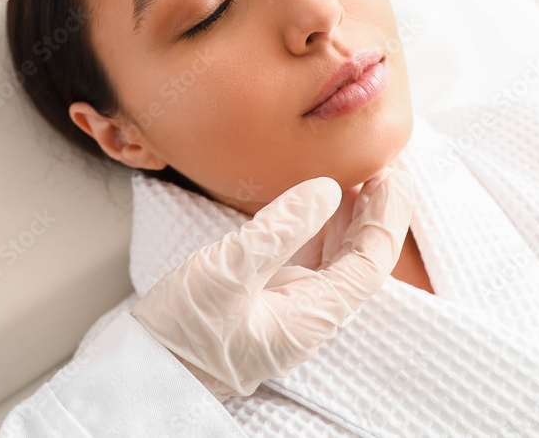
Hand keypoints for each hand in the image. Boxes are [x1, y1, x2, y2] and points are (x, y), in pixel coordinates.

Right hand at [130, 168, 414, 399]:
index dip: (387, 216)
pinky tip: (318, 205)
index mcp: (313, 316)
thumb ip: (280, 229)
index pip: (371, 260)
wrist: (146, 373)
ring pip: (338, 259)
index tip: (392, 174)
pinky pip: (311, 261)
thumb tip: (326, 189)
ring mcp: (293, 309)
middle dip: (376, 212)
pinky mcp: (271, 302)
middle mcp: (311, 315)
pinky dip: (321, 229)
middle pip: (361, 258)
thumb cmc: (182, 332)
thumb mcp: (228, 271)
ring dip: (350, 218)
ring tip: (355, 176)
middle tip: (380, 165)